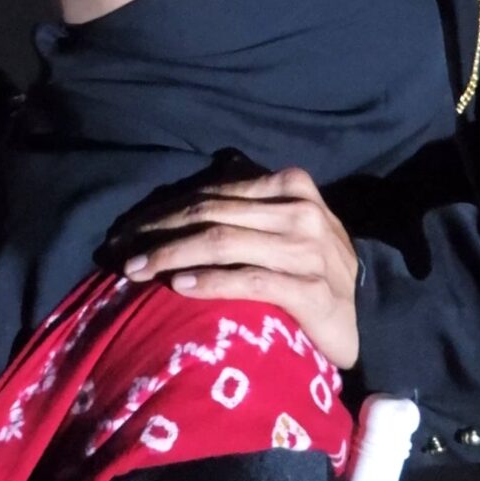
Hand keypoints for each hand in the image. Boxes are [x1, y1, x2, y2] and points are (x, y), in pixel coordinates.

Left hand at [111, 165, 360, 367]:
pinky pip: (249, 280)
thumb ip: (253, 199)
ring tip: (136, 271)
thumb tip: (216, 164)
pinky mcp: (313, 290)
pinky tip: (178, 285)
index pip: (212, 193)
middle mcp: (301, 211)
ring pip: (223, 243)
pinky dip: (209, 281)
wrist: (360, 316)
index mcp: (291, 185)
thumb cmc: (312, 266)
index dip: (164, 210)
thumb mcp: (287, 221)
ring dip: (171, 255)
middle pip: (211, 214)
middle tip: (119, 253)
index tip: (127, 230)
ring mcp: (309, 250)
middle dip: (157, 232)